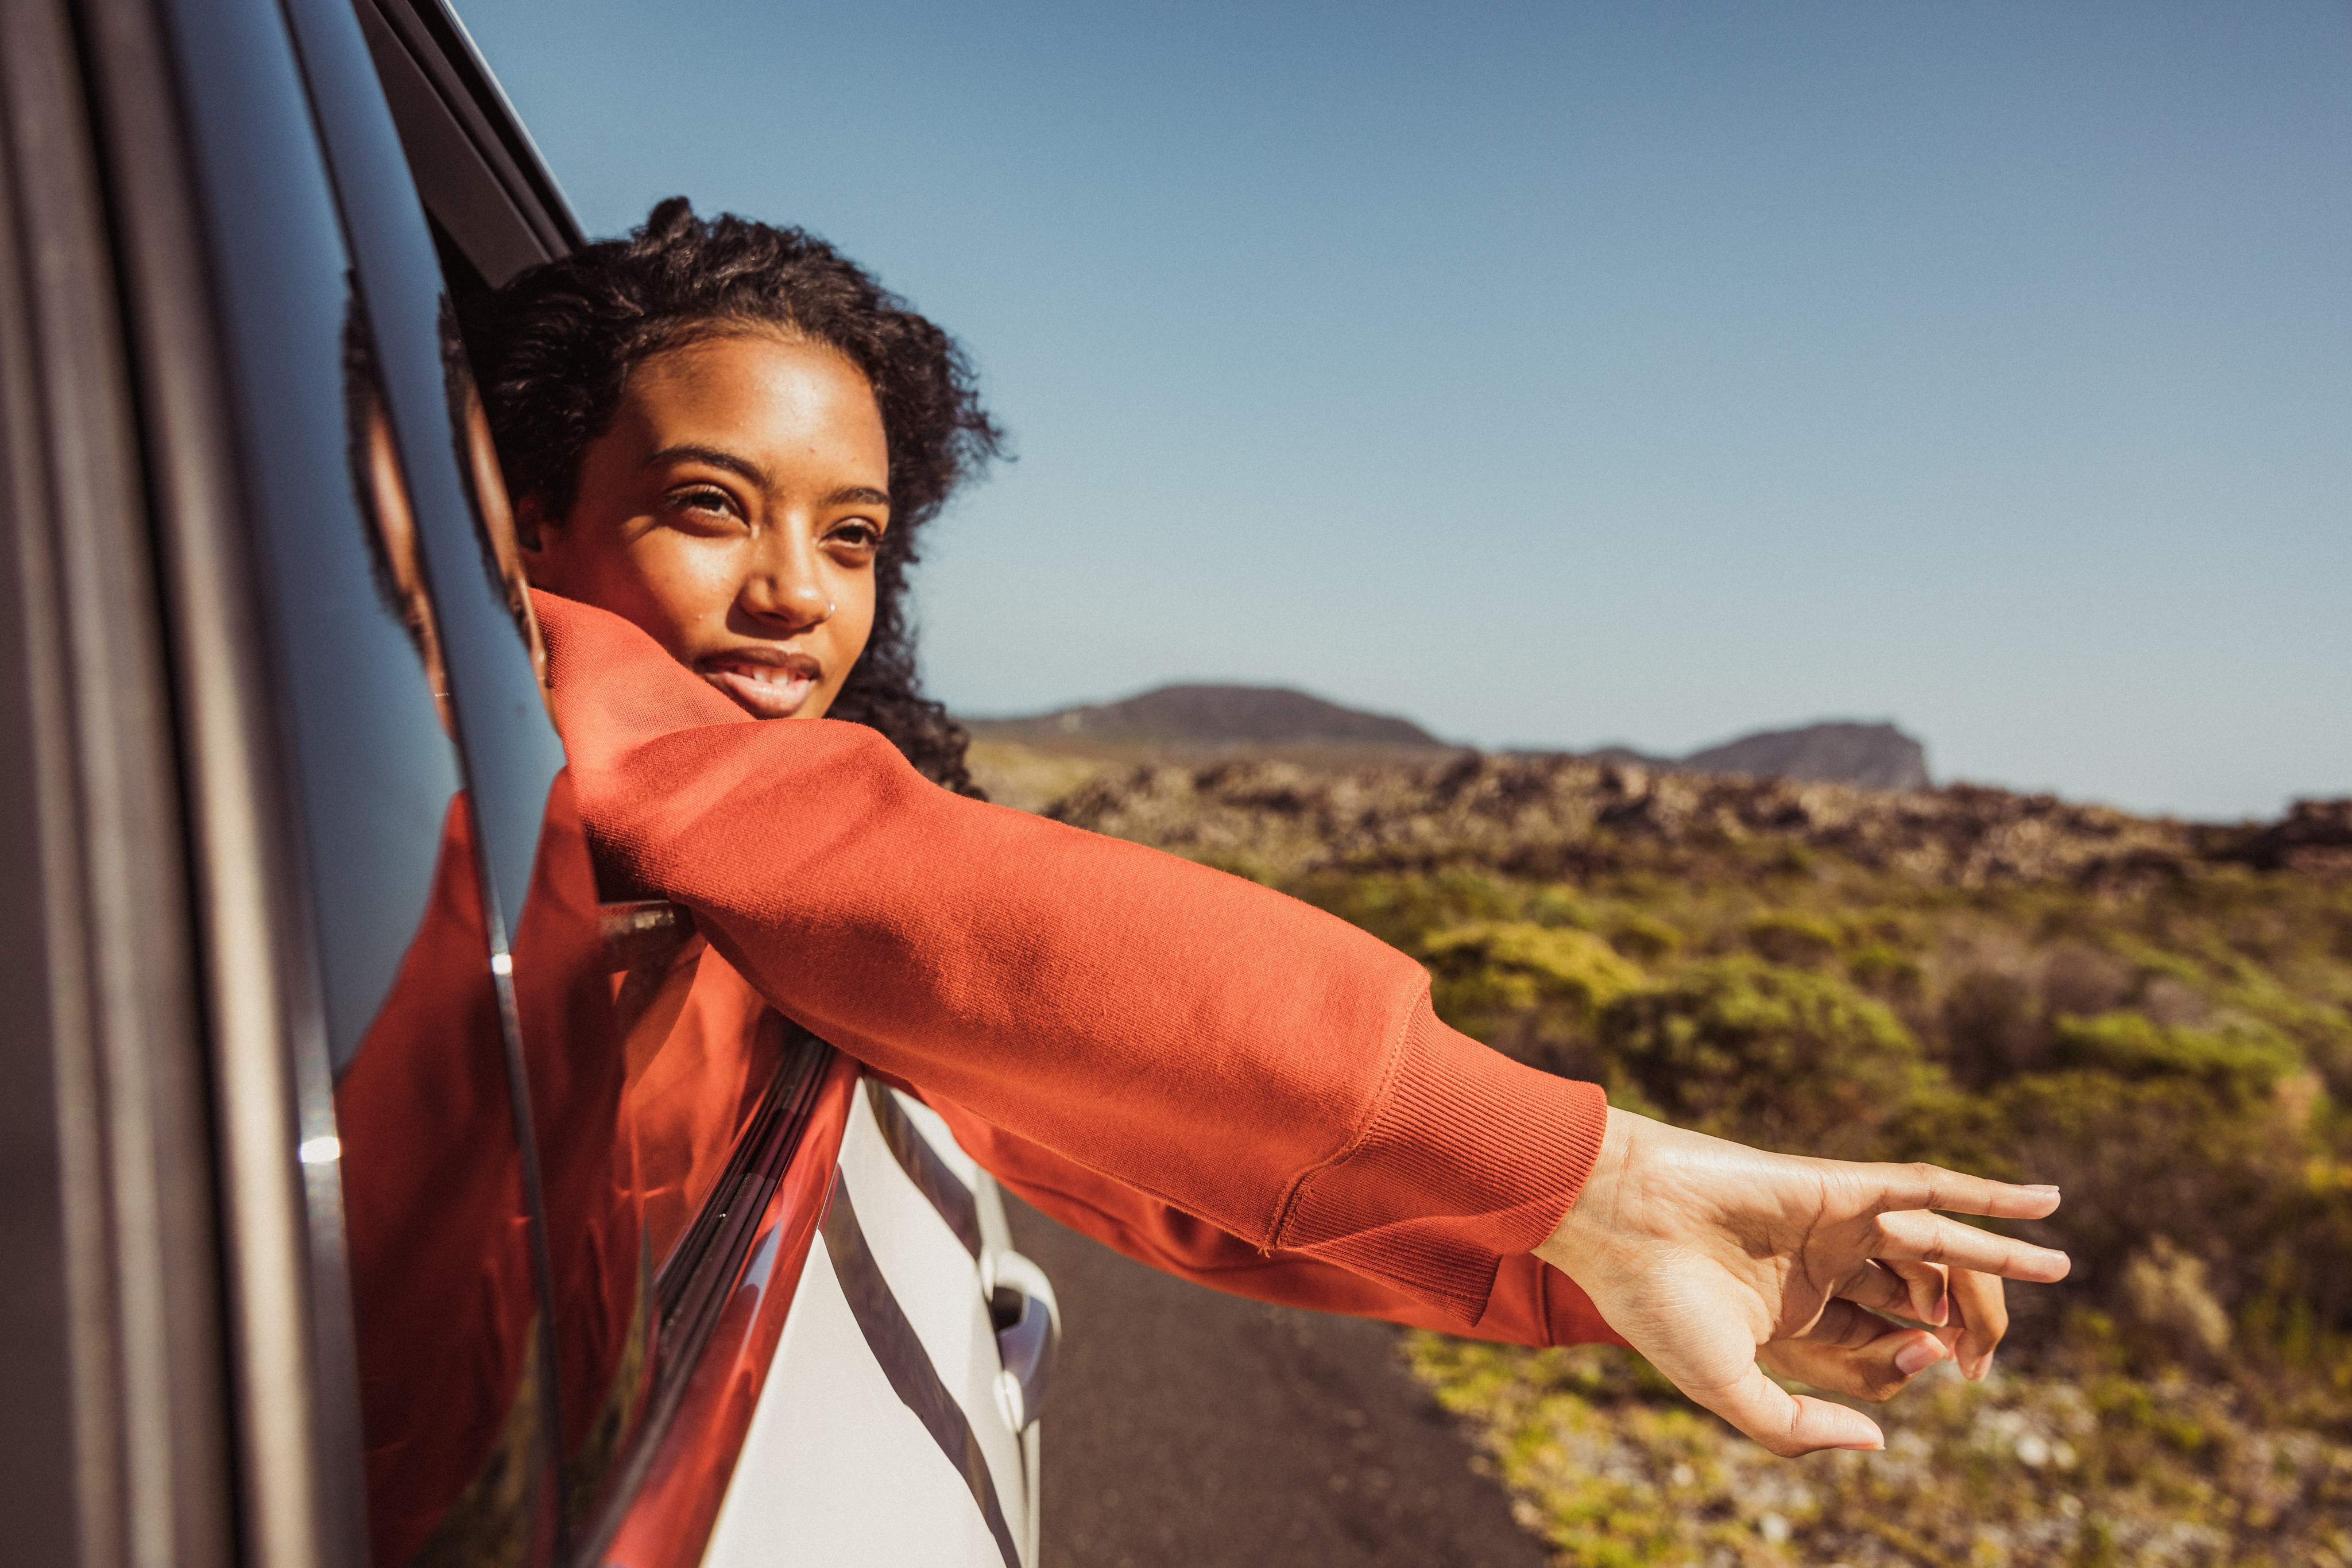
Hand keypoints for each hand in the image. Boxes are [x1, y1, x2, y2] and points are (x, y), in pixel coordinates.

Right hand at [1535, 1108, 2064, 1454]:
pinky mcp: (1838, 1185)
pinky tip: (2042, 1203)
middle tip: (1992, 1355)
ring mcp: (1830, 1221)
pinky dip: (1984, 1194)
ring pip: (1932, 1241)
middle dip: (1965, 1319)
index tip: (1937, 1368)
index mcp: (1791, 1312)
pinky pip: (1927, 1187)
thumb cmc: (1654, 1303)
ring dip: (1997, 1254)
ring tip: (2059, 1268)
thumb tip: (1883, 1436)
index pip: (1878, 1338)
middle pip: (1917, 1290)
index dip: (1915, 1361)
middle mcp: (1819, 1264)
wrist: (1613, 1218)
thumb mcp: (1728, 1389)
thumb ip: (1799, 1426)